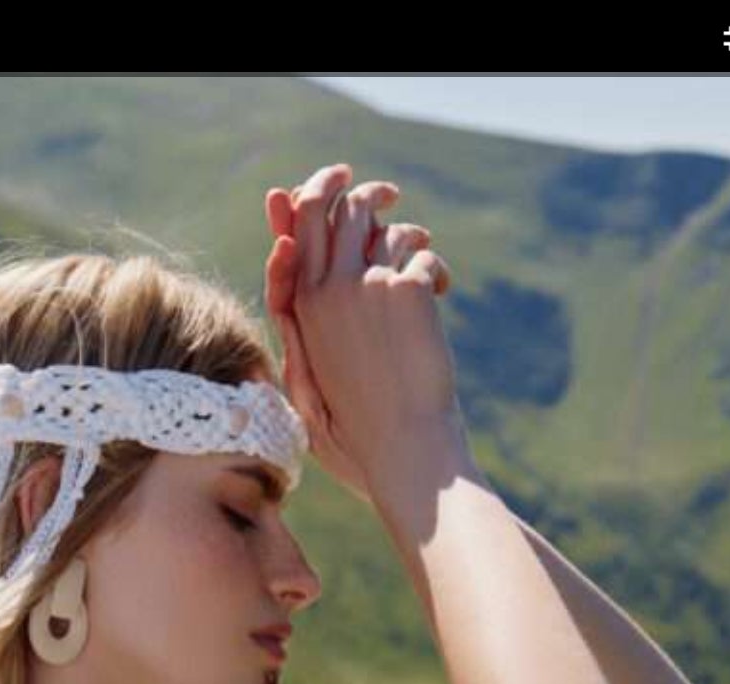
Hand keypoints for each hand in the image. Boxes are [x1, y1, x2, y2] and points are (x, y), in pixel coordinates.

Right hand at [262, 163, 457, 505]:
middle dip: (355, 187)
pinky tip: (443, 293)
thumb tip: (286, 273)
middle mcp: (328, 289)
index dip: (308, 199)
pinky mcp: (407, 289)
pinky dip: (436, 270)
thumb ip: (298, 327)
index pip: (296, 232)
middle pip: (334, 206)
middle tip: (384, 192)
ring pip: (383, 223)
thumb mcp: (310, 384)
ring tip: (420, 248)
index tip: (328, 182)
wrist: (405, 453)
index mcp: (302, 312)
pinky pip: (422, 254)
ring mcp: (367, 286)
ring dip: (406, 230)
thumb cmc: (358, 434)